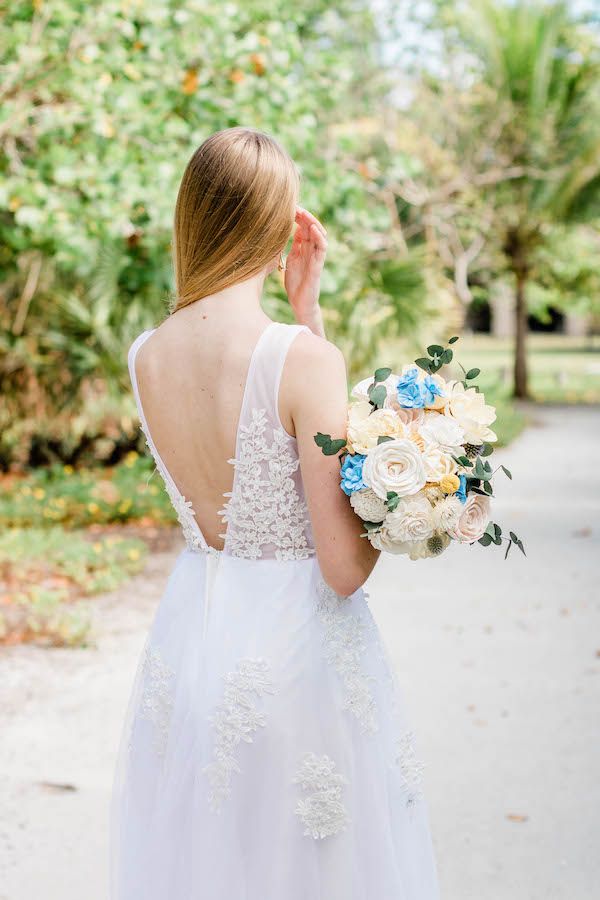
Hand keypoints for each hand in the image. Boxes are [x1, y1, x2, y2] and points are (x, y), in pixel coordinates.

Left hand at [284, 206, 327, 330]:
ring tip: (304, 213)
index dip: (297, 216)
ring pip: (319, 235)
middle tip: (295, 205)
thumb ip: (293, 246)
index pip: (302, 227)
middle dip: (304, 216)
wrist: (299, 302)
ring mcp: (316, 257)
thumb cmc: (295, 283)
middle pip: (310, 227)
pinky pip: (322, 249)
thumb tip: (291, 230)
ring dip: (312, 223)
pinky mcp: (318, 266)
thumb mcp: (290, 260)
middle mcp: (311, 250)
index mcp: (303, 248)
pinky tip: (312, 229)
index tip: (287, 207)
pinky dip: (319, 238)